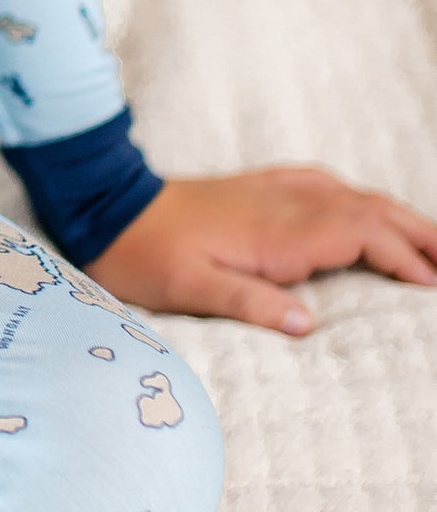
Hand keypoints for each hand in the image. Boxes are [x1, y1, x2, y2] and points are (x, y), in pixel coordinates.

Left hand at [86, 167, 436, 333]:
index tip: (432, 285)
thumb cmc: (147, 257)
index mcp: (277, 231)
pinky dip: (359, 198)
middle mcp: (284, 203)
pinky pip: (324, 185)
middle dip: (419, 234)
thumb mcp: (191, 290)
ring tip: (434, 244)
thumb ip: (250, 304)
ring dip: (397, 216)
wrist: (108, 208)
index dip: (403, 258)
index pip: (361, 236)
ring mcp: (273, 190)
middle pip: (370, 210)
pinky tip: (368, 209)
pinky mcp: (260, 186)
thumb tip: (308, 326)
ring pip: (353, 196)